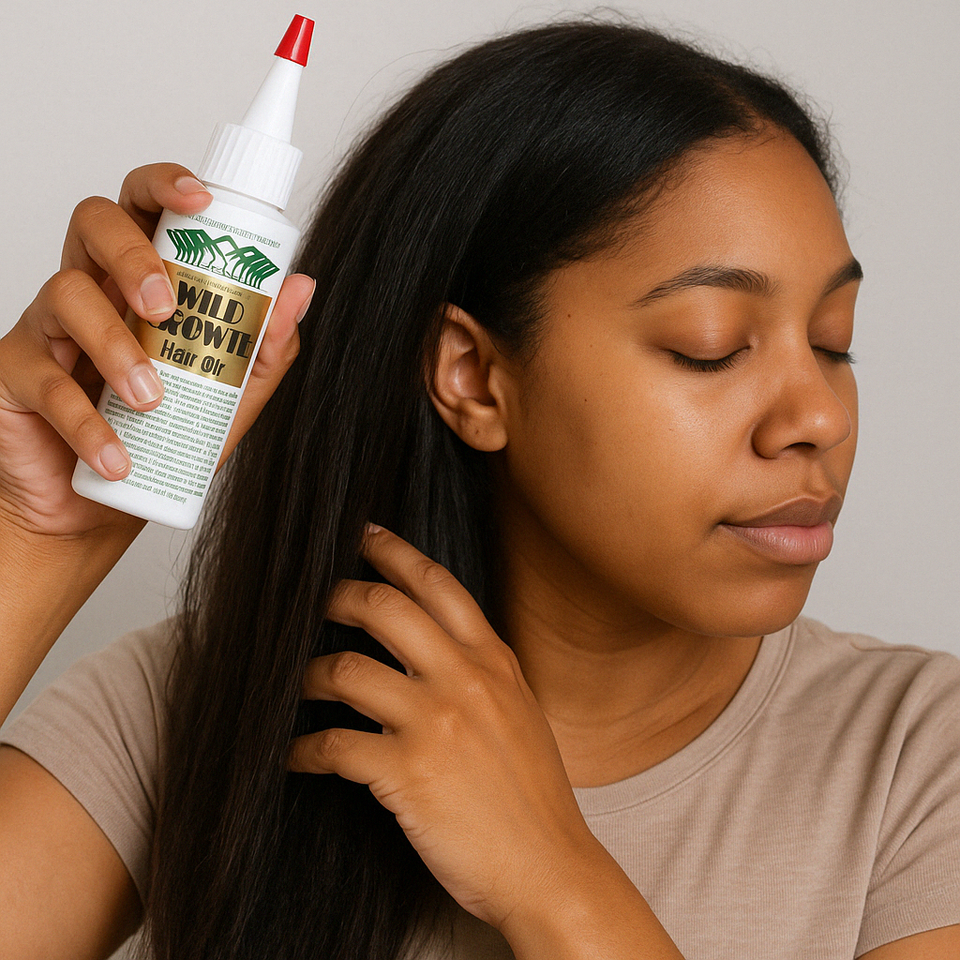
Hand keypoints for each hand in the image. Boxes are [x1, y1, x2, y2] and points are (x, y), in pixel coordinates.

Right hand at [0, 163, 312, 540]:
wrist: (104, 508)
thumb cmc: (166, 440)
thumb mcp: (229, 395)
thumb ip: (263, 347)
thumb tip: (302, 286)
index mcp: (141, 280)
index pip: (144, 208)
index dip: (165, 185)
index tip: (202, 201)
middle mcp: (92, 288)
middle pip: (94, 222)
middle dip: (132, 255)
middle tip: (166, 307)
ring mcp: (47, 327)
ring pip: (64, 293)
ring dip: (115, 346)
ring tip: (151, 400)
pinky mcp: (15, 374)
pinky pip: (43, 379)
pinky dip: (86, 422)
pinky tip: (118, 454)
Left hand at [286, 525, 602, 933]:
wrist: (548, 866)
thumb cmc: (533, 796)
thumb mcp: (521, 713)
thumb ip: (484, 672)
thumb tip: (441, 645)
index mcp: (494, 661)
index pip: (438, 584)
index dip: (395, 551)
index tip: (365, 534)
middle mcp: (464, 680)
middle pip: (383, 607)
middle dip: (339, 597)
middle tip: (317, 602)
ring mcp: (435, 723)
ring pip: (345, 670)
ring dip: (309, 676)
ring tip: (299, 686)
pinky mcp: (406, 772)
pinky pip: (332, 745)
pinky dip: (303, 749)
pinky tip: (296, 755)